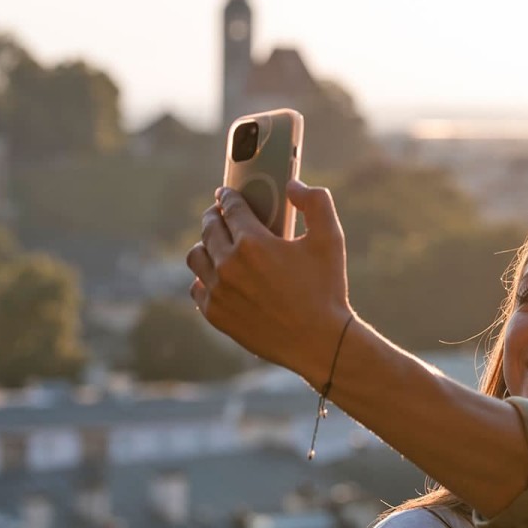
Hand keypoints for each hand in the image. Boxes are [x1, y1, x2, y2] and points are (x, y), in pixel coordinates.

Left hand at [186, 180, 352, 382]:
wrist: (320, 342)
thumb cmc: (326, 289)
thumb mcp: (330, 239)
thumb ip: (316, 202)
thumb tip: (292, 185)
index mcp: (253, 242)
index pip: (231, 207)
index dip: (228, 195)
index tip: (226, 193)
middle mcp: (228, 265)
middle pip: (209, 228)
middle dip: (214, 215)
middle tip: (220, 213)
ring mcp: (219, 291)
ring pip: (196, 256)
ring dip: (205, 245)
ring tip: (216, 244)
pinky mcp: (216, 315)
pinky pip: (197, 287)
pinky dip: (205, 277)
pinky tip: (217, 275)